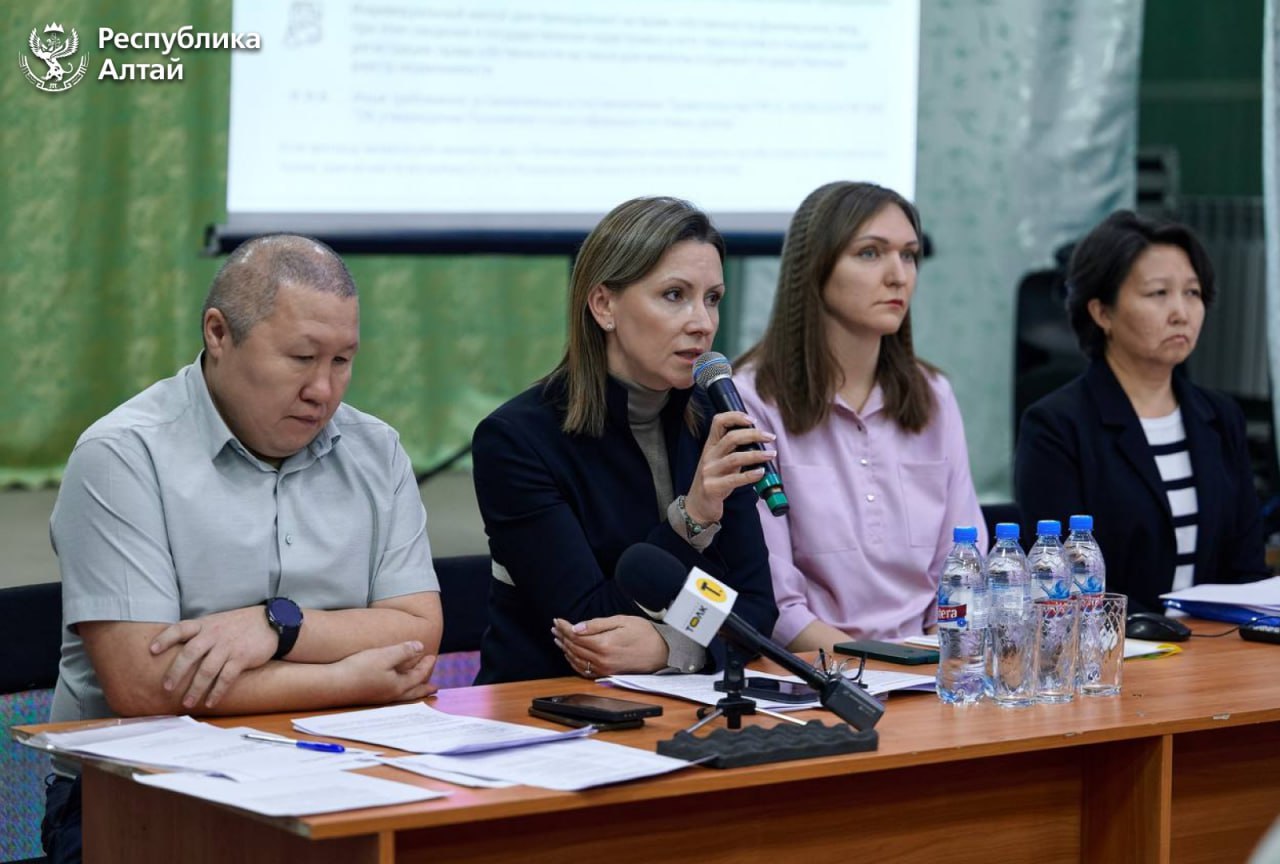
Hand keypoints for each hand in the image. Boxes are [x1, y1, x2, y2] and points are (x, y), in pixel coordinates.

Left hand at [150, 606, 278, 708]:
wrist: (271, 622)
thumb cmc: (238, 625)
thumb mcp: (216, 622)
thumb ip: (199, 633)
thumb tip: (175, 650)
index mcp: (205, 624)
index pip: (180, 629)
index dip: (165, 639)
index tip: (151, 650)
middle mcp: (214, 634)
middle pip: (190, 653)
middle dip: (177, 671)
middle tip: (167, 687)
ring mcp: (228, 646)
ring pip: (207, 669)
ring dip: (196, 688)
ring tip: (188, 702)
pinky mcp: (241, 657)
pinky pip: (226, 677)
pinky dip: (217, 691)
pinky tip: (210, 701)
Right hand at [337, 641, 437, 703]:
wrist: (333, 685)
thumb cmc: (359, 669)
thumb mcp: (384, 655)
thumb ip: (404, 651)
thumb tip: (420, 647)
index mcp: (398, 685)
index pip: (418, 675)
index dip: (426, 665)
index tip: (433, 657)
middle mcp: (391, 695)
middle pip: (414, 691)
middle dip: (425, 687)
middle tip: (434, 688)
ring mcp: (379, 698)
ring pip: (403, 695)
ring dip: (413, 691)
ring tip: (418, 690)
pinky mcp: (368, 696)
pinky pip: (392, 695)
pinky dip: (400, 692)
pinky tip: (393, 688)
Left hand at [551, 615, 667, 677]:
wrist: (662, 652)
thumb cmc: (644, 633)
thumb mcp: (621, 621)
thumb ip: (596, 625)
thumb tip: (576, 628)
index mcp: (604, 645)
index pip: (575, 636)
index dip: (564, 627)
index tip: (557, 620)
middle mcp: (602, 660)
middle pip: (574, 648)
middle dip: (562, 636)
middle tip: (555, 627)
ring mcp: (604, 670)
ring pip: (576, 659)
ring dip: (565, 648)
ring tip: (558, 638)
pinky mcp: (607, 675)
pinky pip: (583, 670)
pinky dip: (573, 661)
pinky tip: (570, 654)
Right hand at [683, 410, 775, 525]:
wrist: (697, 506)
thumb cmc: (714, 481)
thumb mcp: (720, 461)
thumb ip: (733, 450)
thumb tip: (758, 438)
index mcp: (710, 446)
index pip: (718, 422)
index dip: (735, 416)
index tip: (752, 420)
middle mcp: (709, 456)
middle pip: (731, 438)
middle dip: (753, 435)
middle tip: (771, 437)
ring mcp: (709, 472)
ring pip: (734, 458)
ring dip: (756, 455)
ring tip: (771, 454)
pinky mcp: (713, 487)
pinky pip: (734, 479)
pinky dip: (750, 475)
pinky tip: (761, 473)